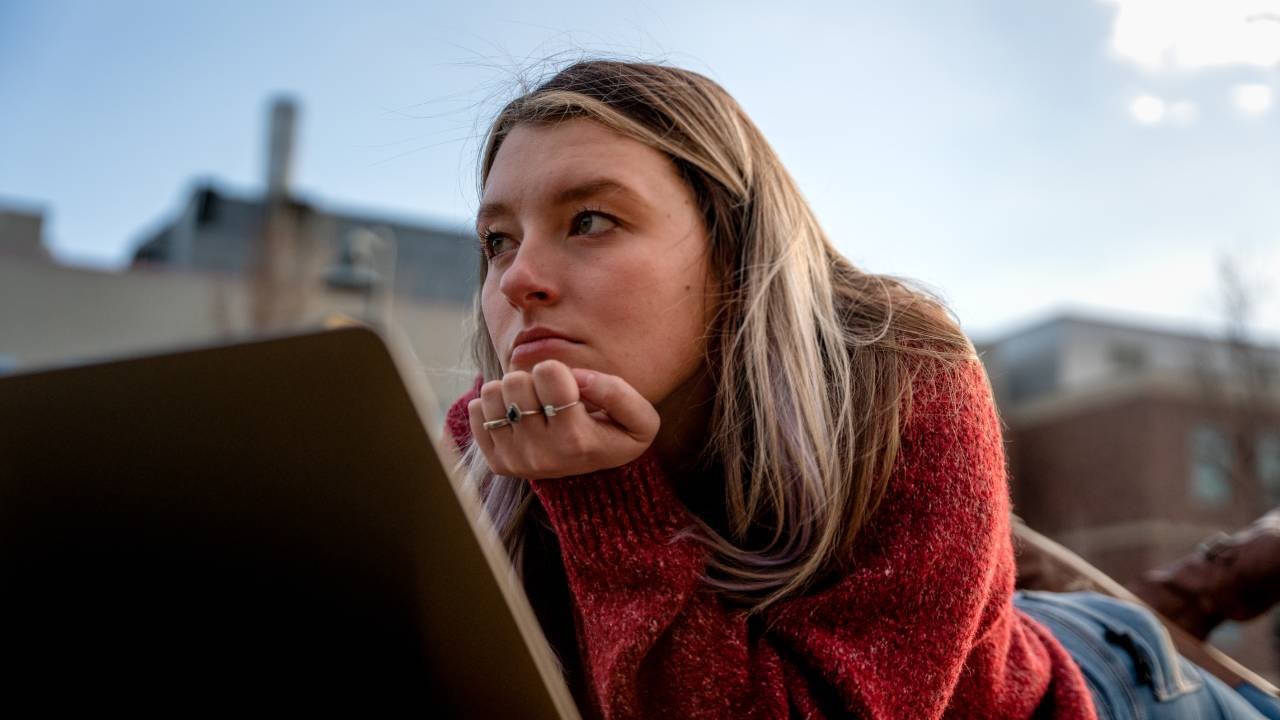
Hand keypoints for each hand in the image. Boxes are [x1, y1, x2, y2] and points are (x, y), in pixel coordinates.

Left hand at [466, 359, 660, 479]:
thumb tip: (577, 378)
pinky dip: (494, 406)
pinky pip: (477, 410)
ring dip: (512, 391)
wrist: (600, 478)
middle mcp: (542, 455)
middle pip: (515, 381)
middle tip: (549, 398)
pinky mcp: (498, 463)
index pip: (547, 371)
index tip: (570, 387)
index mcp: (576, 439)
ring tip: (533, 405)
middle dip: (534, 380)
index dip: (558, 371)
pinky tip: (517, 416)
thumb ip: (617, 392)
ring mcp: (516, 461)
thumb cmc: (617, 436)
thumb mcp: (640, 419)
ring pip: (492, 393)